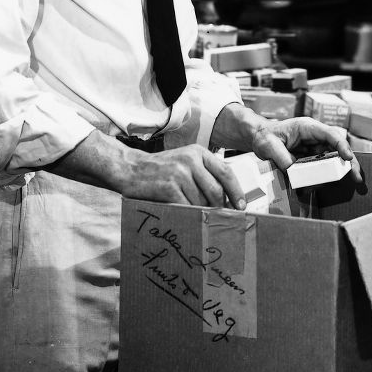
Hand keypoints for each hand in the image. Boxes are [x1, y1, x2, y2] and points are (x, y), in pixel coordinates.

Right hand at [127, 145, 246, 209]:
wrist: (129, 168)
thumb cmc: (161, 169)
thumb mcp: (185, 161)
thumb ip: (204, 173)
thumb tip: (226, 197)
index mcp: (199, 153)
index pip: (226, 172)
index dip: (236, 191)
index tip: (241, 206)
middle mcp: (191, 160)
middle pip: (216, 190)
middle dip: (220, 207)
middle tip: (221, 219)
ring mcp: (179, 173)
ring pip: (201, 201)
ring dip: (202, 213)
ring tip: (201, 219)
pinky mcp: (168, 186)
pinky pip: (186, 206)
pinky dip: (188, 215)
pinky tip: (186, 219)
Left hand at [253, 118, 364, 193]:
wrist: (259, 137)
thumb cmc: (264, 136)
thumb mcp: (268, 146)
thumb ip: (282, 158)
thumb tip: (294, 172)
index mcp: (307, 127)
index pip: (330, 134)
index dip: (341, 145)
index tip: (348, 158)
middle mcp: (315, 137)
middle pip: (338, 148)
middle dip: (349, 162)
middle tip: (357, 178)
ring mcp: (314, 147)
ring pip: (333, 158)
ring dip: (340, 171)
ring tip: (349, 183)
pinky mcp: (311, 157)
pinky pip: (322, 167)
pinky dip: (326, 176)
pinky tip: (323, 186)